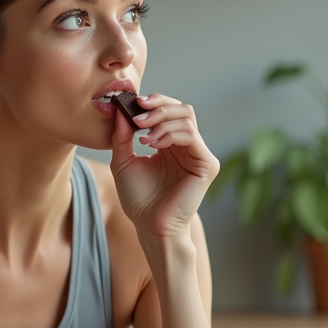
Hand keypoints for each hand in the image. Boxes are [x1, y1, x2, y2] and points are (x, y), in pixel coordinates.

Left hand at [109, 94, 218, 239]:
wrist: (149, 225)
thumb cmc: (138, 199)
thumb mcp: (123, 162)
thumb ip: (122, 136)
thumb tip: (120, 110)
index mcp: (172, 144)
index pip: (171, 110)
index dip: (154, 102)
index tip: (133, 103)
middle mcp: (188, 146)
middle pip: (183, 109)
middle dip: (158, 107)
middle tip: (138, 116)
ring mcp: (199, 155)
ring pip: (187, 118)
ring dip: (161, 121)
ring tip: (143, 137)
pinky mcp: (207, 165)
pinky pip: (192, 137)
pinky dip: (170, 134)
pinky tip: (153, 145)